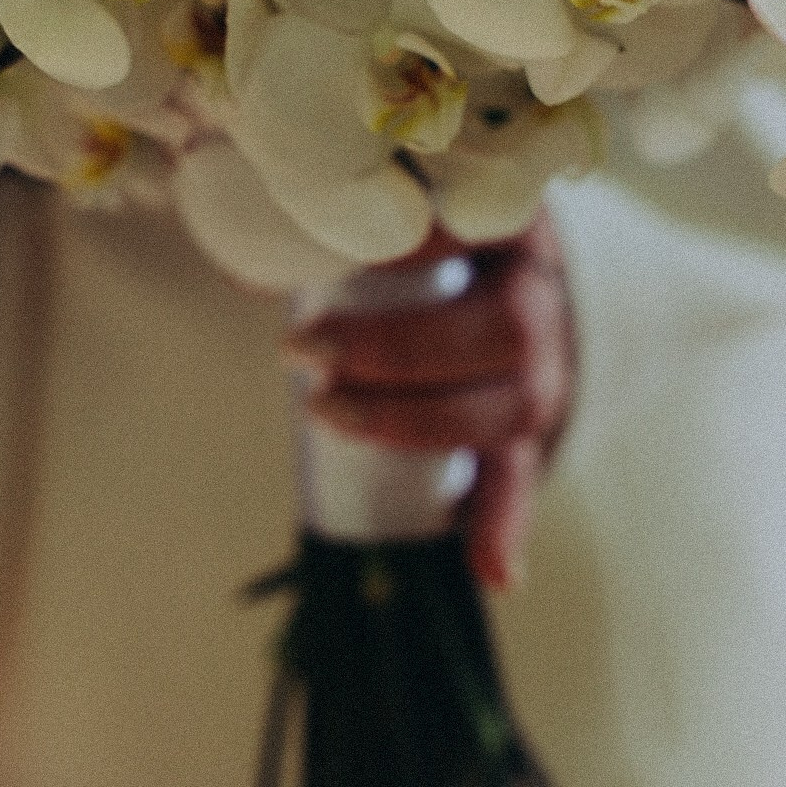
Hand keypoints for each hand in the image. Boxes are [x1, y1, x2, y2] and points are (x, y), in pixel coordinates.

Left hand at [282, 212, 574, 591]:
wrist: (516, 282)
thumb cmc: (436, 244)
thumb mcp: (411, 213)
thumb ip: (339, 234)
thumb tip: (242, 274)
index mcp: (513, 229)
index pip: (485, 226)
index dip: (418, 240)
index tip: (340, 248)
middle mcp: (542, 299)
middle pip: (505, 328)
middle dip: (400, 346)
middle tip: (304, 349)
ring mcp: (543, 371)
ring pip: (512, 406)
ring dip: (417, 421)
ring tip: (324, 413)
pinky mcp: (523, 433)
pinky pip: (522, 479)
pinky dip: (504, 525)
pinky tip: (492, 572)